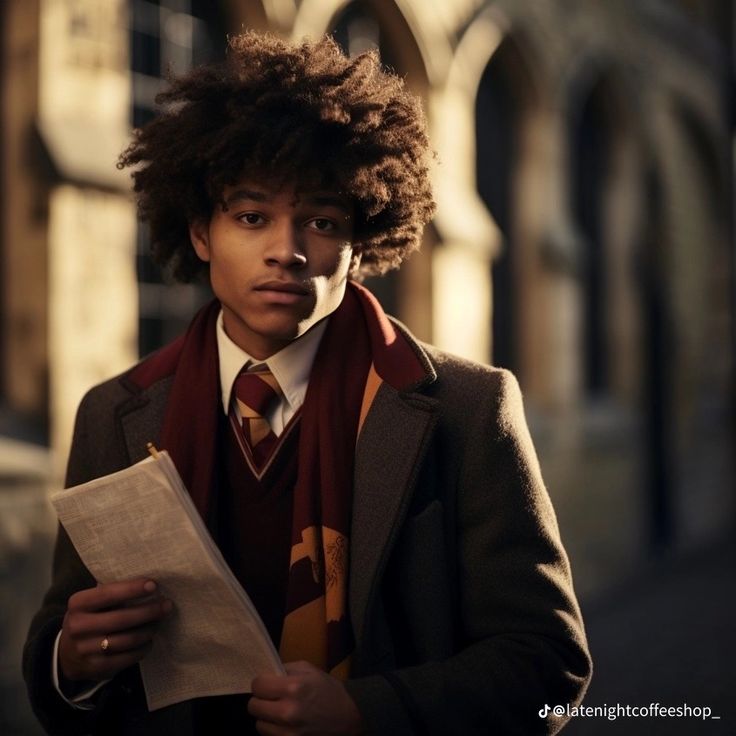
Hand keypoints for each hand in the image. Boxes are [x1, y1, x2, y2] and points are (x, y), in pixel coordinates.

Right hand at [59, 578, 172, 682]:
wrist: (67, 655)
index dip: (132, 589)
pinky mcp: (96, 668)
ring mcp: (86, 650)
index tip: (154, 585)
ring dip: (149, 629)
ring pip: (128, 639)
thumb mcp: (92, 603)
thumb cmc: (90, 618)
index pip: (107, 594)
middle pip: (122, 618)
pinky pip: (128, 657)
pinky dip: (144, 647)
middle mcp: (78, 627)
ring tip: (160, 621)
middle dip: (149, 611)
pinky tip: (150, 639)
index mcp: (78, 604)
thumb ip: (113, 593)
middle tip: (167, 605)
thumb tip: (149, 584)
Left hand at [248, 661, 364, 735]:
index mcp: (293, 688)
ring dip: (266, 717)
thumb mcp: (309, 670)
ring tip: (279, 711)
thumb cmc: (328, 690)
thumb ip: (285, 669)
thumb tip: (266, 673)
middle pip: (253, 707)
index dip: (261, 682)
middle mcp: (288, 712)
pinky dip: (274, 730)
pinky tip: (286, 723)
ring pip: (259, 724)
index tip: (267, 683)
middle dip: (261, 700)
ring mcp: (288, 733)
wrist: (349, 717)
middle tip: (271, 697)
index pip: (257, 685)